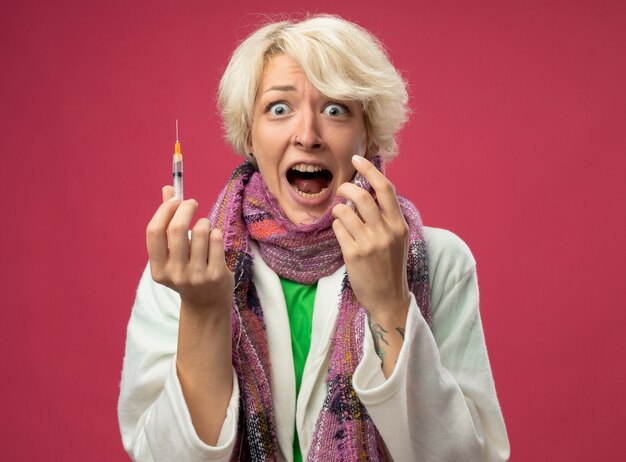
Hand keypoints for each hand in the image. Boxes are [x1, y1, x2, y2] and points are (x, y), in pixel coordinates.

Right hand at [146, 186, 233, 315]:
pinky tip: (214, 239)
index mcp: (158, 269)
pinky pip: (216, 239)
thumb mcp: (173, 253)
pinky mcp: (216, 274)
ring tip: (205, 226)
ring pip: (201, 231)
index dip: (164, 210)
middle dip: (186, 208)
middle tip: (192, 203)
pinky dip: (216, 232)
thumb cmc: (187, 270)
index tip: (175, 199)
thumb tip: (168, 189)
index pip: (154, 231)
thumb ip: (168, 222)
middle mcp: (175, 274)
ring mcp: (197, 276)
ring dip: (204, 222)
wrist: (207, 304)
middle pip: (177, 229)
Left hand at [332, 156, 410, 318]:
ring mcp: (369, 243)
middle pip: (361, 196)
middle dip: (346, 188)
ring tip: (341, 216)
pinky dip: (336, 226)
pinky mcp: (354, 254)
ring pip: (345, 211)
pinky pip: (338, 228)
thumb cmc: (390, 267)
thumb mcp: (396, 240)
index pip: (385, 189)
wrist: (388, 299)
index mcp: (398, 225)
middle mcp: (386, 232)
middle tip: (341, 190)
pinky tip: (342, 233)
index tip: (357, 159)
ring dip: (338, 209)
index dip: (370, 170)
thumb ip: (386, 218)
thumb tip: (369, 192)